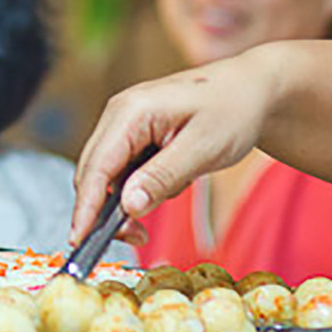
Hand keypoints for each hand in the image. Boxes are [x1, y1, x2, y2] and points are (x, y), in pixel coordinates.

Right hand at [69, 49, 277, 245]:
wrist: (250, 90)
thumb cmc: (232, 110)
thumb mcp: (203, 148)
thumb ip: (162, 176)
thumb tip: (127, 206)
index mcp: (131, 111)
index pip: (96, 167)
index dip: (85, 207)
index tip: (80, 241)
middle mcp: (119, 114)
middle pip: (93, 172)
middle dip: (104, 212)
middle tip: (135, 239)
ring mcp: (125, 123)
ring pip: (107, 174)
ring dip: (125, 202)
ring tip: (155, 217)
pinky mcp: (135, 134)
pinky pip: (124, 169)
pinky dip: (138, 189)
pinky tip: (169, 187)